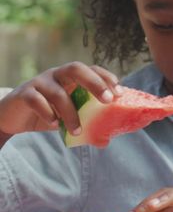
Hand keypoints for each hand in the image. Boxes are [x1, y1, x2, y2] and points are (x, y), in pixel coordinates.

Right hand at [0, 62, 119, 136]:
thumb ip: (85, 126)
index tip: (119, 93)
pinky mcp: (24, 93)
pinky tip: (55, 125)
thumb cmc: (47, 114)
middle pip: (76, 69)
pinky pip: (37, 100)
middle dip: (95, 83)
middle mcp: (56, 75)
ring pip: (58, 92)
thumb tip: (106, 142)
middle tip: (108, 100)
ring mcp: (39, 82)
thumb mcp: (68, 119)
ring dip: (71, 113)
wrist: (13, 118)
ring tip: (77, 130)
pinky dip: (48, 113)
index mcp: (71, 77)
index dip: (106, 78)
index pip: (92, 69)